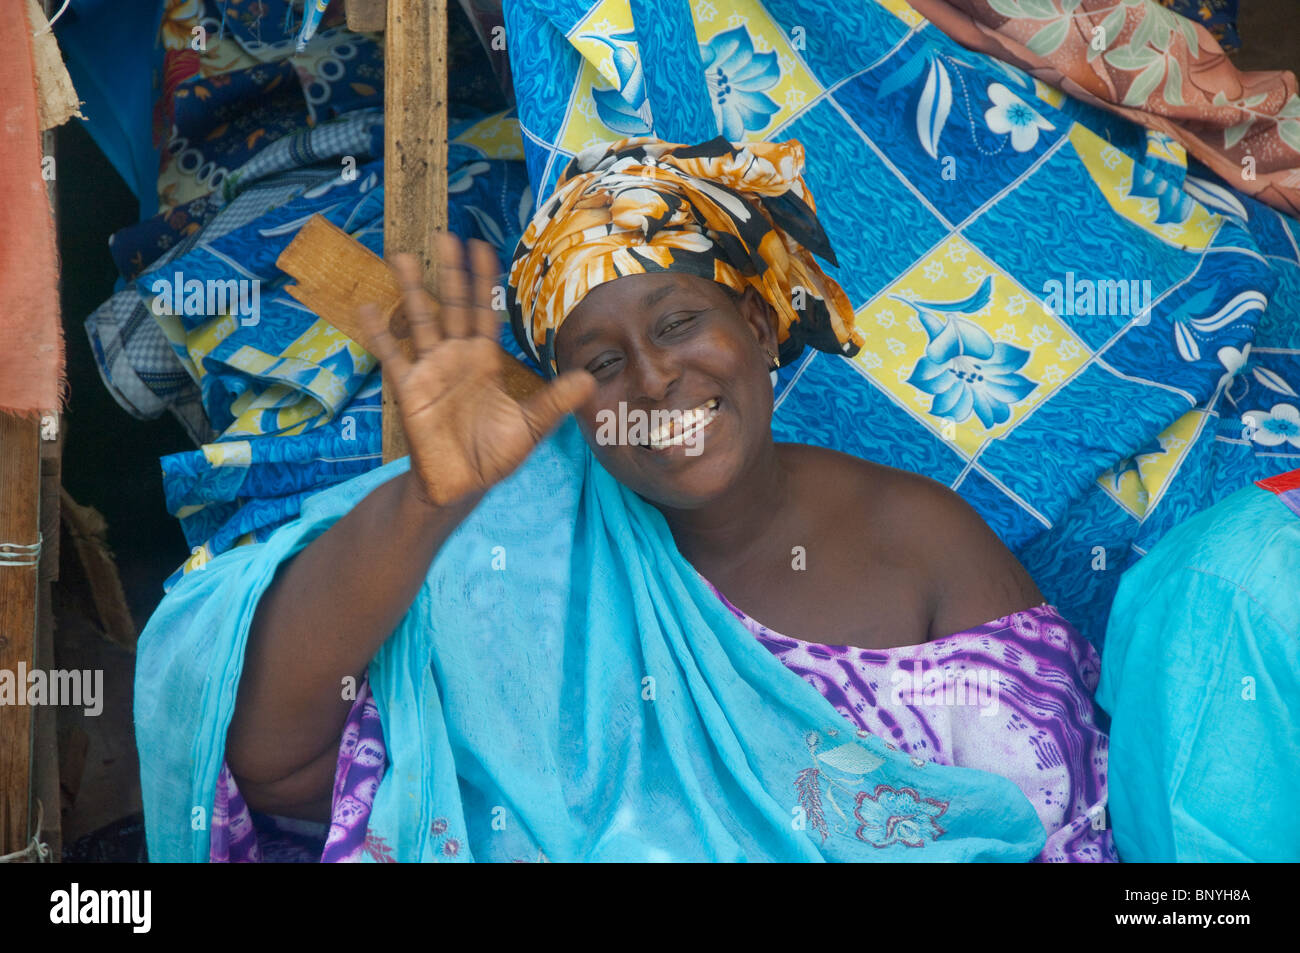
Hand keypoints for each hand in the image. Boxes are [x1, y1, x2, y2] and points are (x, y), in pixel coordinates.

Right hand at [359, 234, 594, 507]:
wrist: (460, 487)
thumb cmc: (494, 456)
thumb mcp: (531, 427)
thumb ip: (556, 401)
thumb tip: (590, 378)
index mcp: (484, 361)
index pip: (484, 311)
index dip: (482, 280)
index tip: (482, 246)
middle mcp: (456, 358)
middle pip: (452, 306)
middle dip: (449, 272)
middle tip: (444, 236)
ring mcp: (430, 370)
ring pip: (420, 320)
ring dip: (410, 289)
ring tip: (400, 256)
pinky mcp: (410, 390)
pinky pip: (392, 356)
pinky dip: (378, 333)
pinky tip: (366, 307)